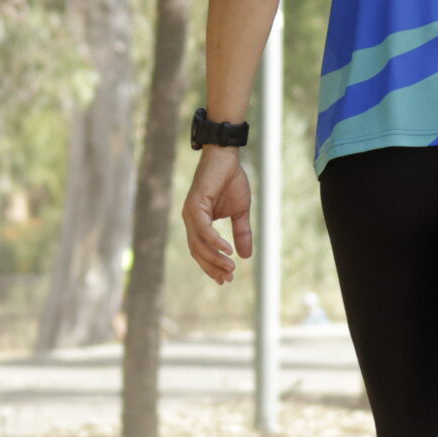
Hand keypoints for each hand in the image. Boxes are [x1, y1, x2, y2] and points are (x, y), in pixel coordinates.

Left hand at [181, 147, 252, 284]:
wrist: (227, 157)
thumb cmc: (231, 181)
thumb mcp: (240, 212)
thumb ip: (241, 233)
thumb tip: (246, 256)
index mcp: (199, 222)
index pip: (201, 251)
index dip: (212, 266)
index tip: (226, 279)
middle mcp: (191, 219)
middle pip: (198, 251)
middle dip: (213, 267)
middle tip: (228, 278)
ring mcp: (191, 212)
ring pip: (199, 243)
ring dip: (214, 258)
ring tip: (230, 268)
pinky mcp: (195, 204)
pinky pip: (203, 229)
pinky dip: (214, 241)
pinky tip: (227, 250)